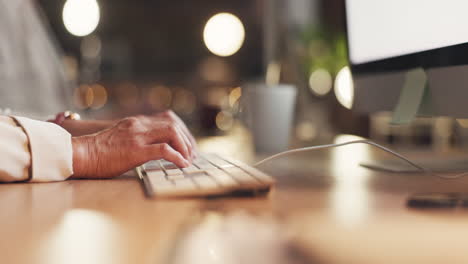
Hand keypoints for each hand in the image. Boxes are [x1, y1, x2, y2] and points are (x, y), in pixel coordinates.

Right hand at [62, 111, 196, 151]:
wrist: (80, 154)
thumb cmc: (98, 152)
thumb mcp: (121, 137)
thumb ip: (137, 137)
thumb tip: (155, 148)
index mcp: (136, 122)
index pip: (168, 118)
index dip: (183, 131)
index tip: (188, 146)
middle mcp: (139, 125)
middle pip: (174, 125)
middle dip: (188, 140)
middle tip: (193, 155)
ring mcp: (138, 136)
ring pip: (172, 132)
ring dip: (185, 147)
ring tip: (188, 160)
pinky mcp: (136, 150)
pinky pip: (164, 150)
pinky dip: (177, 157)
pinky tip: (182, 164)